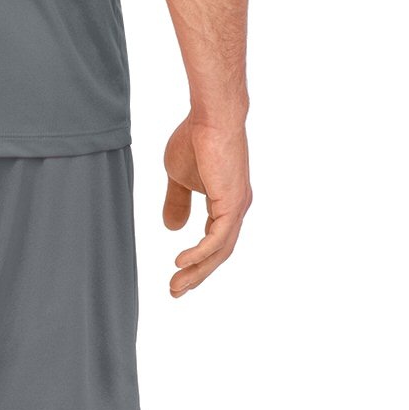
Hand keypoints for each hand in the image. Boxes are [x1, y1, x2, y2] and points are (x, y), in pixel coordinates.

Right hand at [163, 116, 251, 296]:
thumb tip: (172, 228)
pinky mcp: (232, 204)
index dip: (196, 262)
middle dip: (196, 275)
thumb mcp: (178, 178)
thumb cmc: (195, 139)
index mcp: (226, 203)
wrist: (210, 117)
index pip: (213, 242)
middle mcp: (236, 208)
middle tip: (175, 292)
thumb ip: (177, 203)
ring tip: (176, 286)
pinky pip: (216, 240)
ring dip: (197, 272)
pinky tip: (181, 263)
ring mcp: (236, 207)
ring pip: (218, 252)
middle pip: (218, 253)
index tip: (176, 277)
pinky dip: (199, 254)